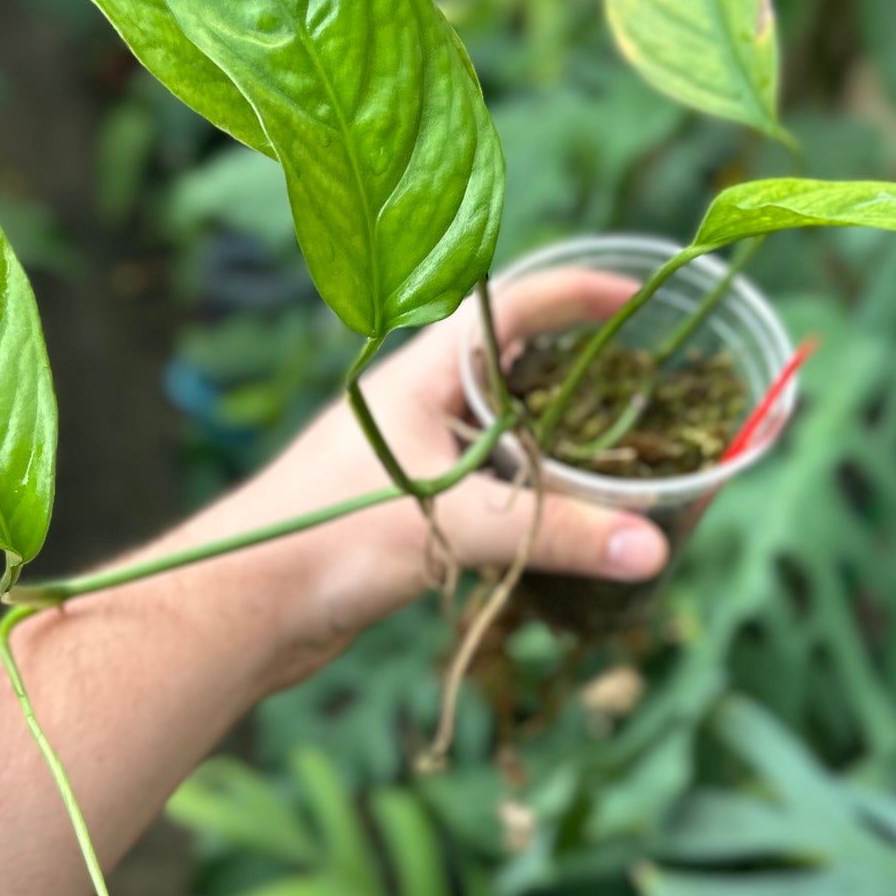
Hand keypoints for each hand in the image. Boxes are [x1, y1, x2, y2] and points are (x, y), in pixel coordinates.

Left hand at [213, 267, 670, 688]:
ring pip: (507, 432)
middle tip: (648, 389)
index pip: (515, 304)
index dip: (580, 291)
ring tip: (626, 458)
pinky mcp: (411, 507)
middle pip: (518, 365)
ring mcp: (416, 455)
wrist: (241, 604)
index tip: (641, 300)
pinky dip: (533, 495)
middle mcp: (422, 403)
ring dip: (560, 441)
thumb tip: (653, 548)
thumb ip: (556, 532)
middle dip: (583, 370)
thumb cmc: (328, 536)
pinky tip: (568, 524)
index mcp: (426, 372)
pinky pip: (490, 484)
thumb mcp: (455, 521)